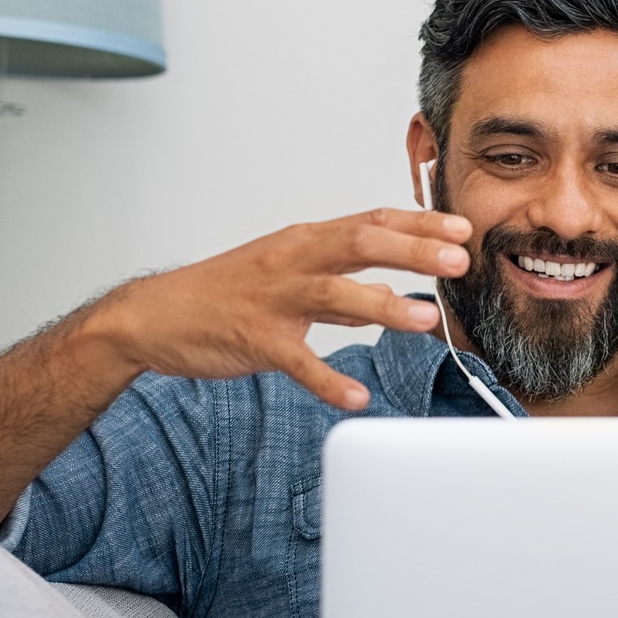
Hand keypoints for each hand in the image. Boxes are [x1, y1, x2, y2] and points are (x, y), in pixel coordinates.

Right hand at [87, 208, 471, 408]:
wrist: (154, 315)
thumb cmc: (226, 293)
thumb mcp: (290, 276)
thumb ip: (345, 287)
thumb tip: (394, 295)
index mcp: (306, 241)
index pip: (372, 221)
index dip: (420, 224)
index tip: (463, 229)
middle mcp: (293, 260)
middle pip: (361, 244)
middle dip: (414, 251)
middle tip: (460, 262)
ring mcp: (273, 298)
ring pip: (334, 294)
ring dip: (383, 308)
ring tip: (425, 320)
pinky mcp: (255, 338)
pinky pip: (297, 361)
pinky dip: (328, 380)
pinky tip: (357, 396)